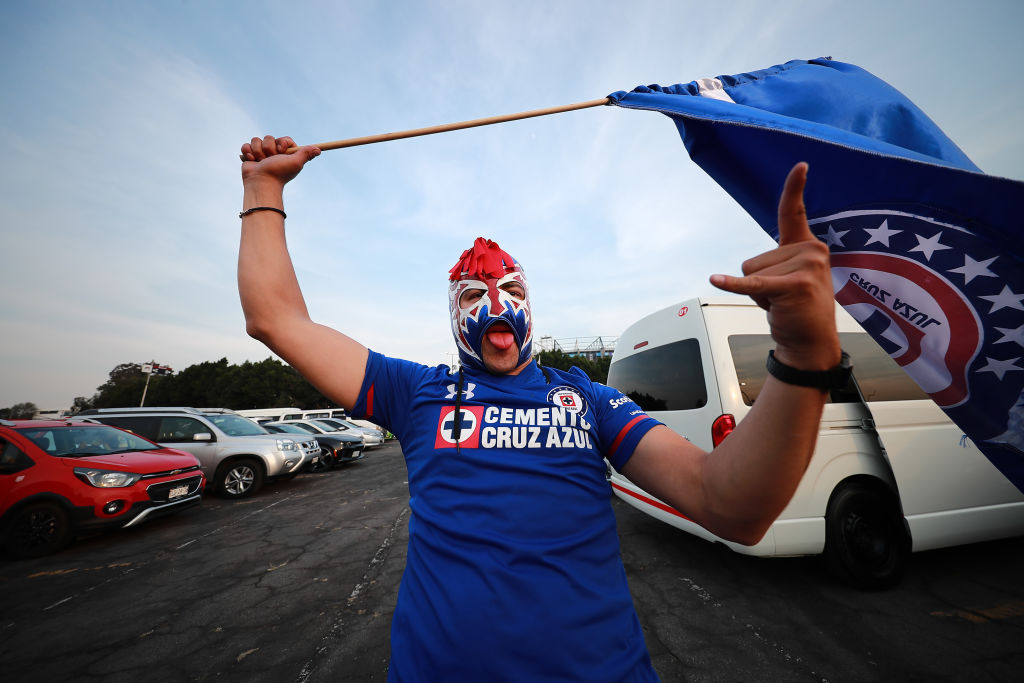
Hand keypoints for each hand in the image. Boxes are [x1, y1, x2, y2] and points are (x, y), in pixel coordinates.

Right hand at [240, 135, 319, 187]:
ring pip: (256, 140)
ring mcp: (261, 154)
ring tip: (261, 162)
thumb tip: (319, 150)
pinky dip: (248, 152)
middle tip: (270, 159)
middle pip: (269, 138)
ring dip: (258, 151)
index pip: (284, 139)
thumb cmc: (279, 173)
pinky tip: (252, 161)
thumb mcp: (295, 163)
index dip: (282, 143)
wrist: (261, 182)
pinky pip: (246, 145)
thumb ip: (305, 154)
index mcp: (285, 154)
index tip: (281, 151)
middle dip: (269, 148)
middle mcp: (273, 153)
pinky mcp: (249, 155)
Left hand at [709, 163, 839, 369]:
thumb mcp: (790, 276)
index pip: (795, 212)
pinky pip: (751, 283)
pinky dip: (732, 285)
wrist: (810, 341)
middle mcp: (812, 250)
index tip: (801, 166)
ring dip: (758, 293)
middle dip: (758, 282)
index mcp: (809, 245)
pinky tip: (715, 280)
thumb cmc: (797, 308)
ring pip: (750, 272)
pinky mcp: (793, 285)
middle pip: (753, 258)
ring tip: (781, 303)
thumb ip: (778, 260)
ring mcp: (806, 266)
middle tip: (781, 297)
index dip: (795, 188)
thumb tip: (747, 271)